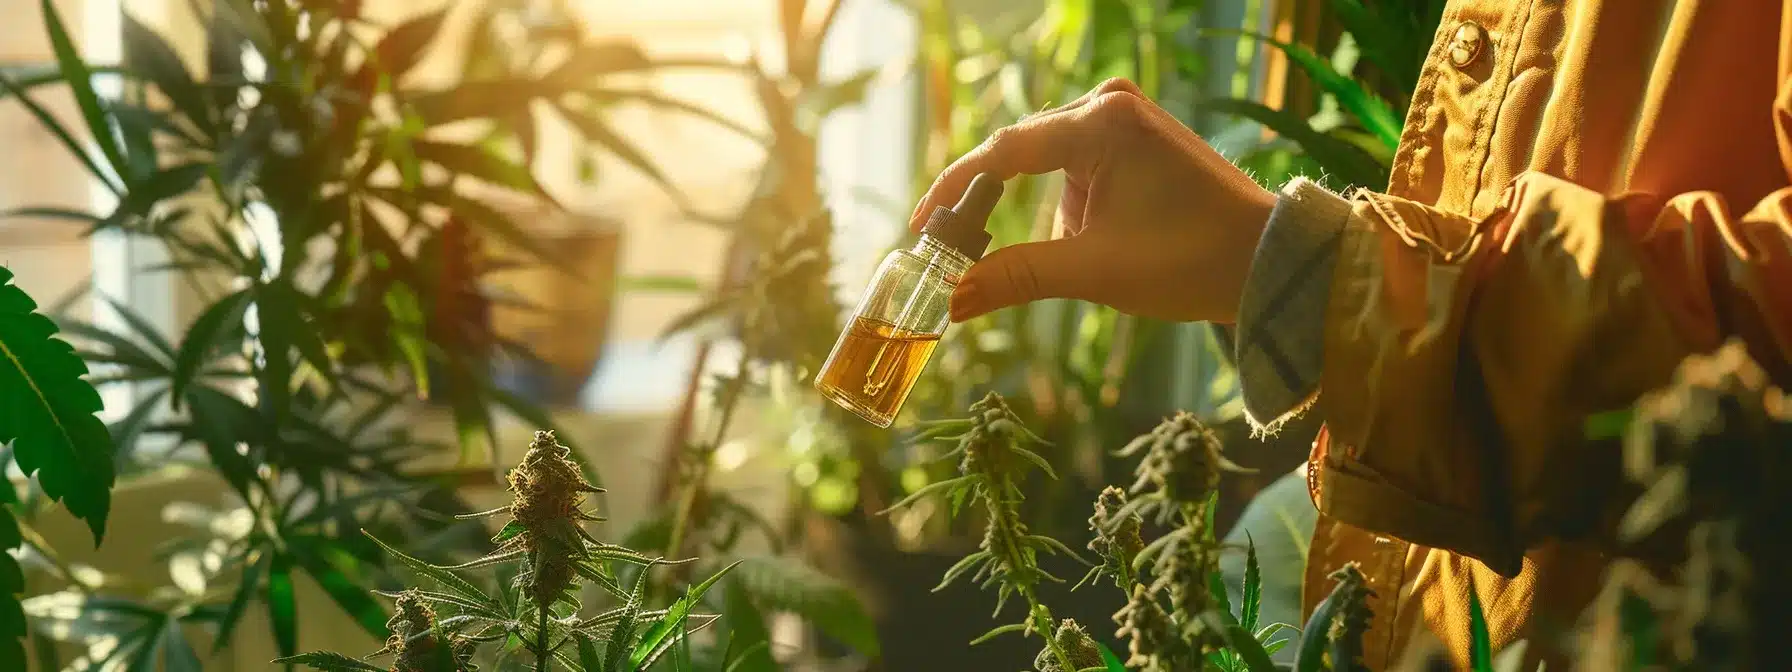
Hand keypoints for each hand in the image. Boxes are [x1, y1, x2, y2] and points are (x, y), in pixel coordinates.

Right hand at [909, 78, 1275, 323]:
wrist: (1267, 261)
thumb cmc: (1190, 260)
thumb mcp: (1093, 272)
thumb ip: (1016, 278)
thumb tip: (951, 300)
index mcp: (1101, 122)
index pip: (1002, 152)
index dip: (955, 193)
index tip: (923, 230)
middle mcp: (1110, 105)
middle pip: (1021, 154)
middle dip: (989, 203)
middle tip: (952, 249)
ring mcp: (1126, 118)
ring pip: (1048, 166)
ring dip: (1039, 212)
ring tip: (1051, 256)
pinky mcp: (1136, 140)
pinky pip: (1077, 169)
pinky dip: (1066, 207)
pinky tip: (1089, 241)